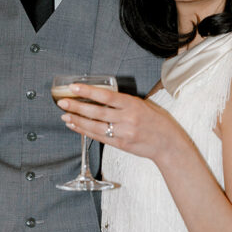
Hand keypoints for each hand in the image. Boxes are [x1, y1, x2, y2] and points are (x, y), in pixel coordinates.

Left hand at [55, 83, 180, 165]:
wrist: (168, 145)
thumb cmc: (158, 122)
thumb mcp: (144, 105)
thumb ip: (125, 102)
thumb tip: (103, 97)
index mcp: (133, 105)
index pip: (106, 96)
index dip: (89, 91)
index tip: (74, 86)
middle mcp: (127, 118)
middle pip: (97, 112)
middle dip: (77, 106)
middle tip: (63, 102)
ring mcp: (123, 133)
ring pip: (95, 125)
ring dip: (78, 120)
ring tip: (64, 115)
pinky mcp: (120, 144)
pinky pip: (99, 137)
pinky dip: (84, 131)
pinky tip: (74, 126)